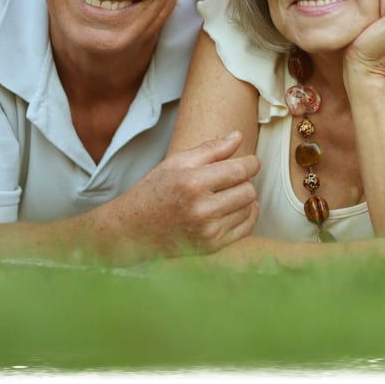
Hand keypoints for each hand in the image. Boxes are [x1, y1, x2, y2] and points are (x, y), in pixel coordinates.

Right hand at [108, 131, 259, 257]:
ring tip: (228, 192)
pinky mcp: (210, 247)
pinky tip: (235, 207)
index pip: (239, 171)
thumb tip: (238, 136)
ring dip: (245, 198)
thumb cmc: (154, 190)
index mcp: (193, 183)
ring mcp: (207, 232)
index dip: (252, 163)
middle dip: (245, 180)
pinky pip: (245, 229)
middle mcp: (202, 209)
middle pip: (248, 190)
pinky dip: (246, 215)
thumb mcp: (177, 162)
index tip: (251, 161)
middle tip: (233, 176)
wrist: (133, 229)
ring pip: (248, 208)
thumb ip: (211, 148)